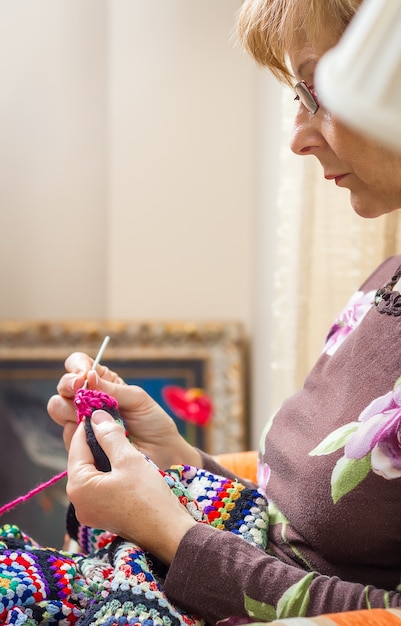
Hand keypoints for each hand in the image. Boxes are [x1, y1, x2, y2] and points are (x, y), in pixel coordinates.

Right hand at [47, 352, 201, 469]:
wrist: (161, 454)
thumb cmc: (153, 423)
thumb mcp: (138, 400)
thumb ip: (113, 389)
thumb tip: (90, 377)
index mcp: (103, 383)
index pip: (79, 365)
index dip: (77, 366)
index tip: (83, 374)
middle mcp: (88, 400)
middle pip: (64, 386)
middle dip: (68, 385)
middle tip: (81, 390)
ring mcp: (82, 422)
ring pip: (58, 408)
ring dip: (71, 408)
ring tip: (92, 416)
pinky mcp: (80, 444)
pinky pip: (68, 435)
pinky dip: (79, 432)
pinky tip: (96, 436)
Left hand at [67, 409, 196, 563]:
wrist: (168, 533)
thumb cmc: (149, 496)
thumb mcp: (129, 458)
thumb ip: (110, 435)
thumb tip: (97, 416)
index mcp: (78, 486)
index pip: (77, 445)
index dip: (90, 425)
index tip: (100, 409)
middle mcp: (78, 501)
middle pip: (83, 460)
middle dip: (97, 440)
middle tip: (112, 422)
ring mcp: (90, 511)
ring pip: (92, 472)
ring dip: (104, 455)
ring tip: (120, 438)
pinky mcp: (103, 516)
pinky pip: (100, 486)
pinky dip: (109, 471)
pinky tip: (124, 461)